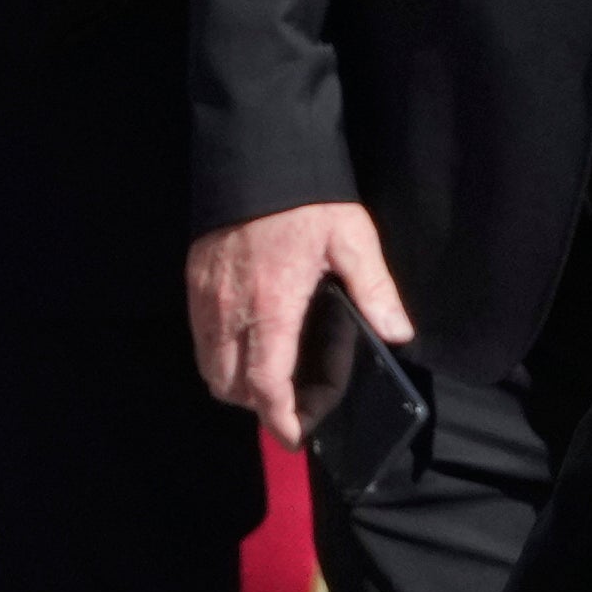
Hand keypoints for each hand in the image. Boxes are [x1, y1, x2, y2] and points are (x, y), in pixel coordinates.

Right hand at [186, 202, 414, 446]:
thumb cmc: (307, 200)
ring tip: (267, 377)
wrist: (254, 155)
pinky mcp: (194, 284)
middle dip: (257, 405)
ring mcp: (206, 299)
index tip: (293, 436)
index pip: (266, 383)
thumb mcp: (353, 239)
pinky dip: (218, 356)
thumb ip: (374, 290)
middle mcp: (231, 311)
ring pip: (208, 367)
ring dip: (234, 384)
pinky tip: (245, 342)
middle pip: (229, 386)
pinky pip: (199, 339)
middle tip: (290, 402)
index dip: (279, 418)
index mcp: (272, 307)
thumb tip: (398, 333)